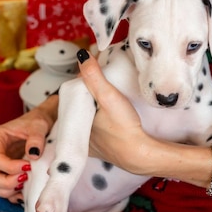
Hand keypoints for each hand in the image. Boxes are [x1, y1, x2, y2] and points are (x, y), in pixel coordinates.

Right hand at [0, 99, 56, 203]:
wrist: (39, 125)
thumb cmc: (37, 122)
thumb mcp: (38, 125)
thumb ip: (36, 138)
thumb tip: (33, 155)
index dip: (10, 167)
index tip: (28, 167)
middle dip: (7, 182)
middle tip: (25, 178)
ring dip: (8, 190)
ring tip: (25, 185)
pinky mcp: (3, 173)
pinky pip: (1, 190)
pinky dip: (11, 195)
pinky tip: (25, 191)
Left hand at [77, 49, 153, 174]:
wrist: (140, 155)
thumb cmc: (124, 127)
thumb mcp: (108, 97)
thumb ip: (94, 76)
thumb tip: (82, 55)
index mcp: (71, 120)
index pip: (72, 95)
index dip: (83, 81)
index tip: (95, 71)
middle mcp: (75, 134)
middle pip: (78, 106)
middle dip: (86, 93)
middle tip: (101, 79)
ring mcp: (87, 144)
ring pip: (85, 118)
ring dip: (92, 106)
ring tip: (105, 94)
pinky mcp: (99, 149)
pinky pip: (93, 131)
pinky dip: (97, 121)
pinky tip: (105, 116)